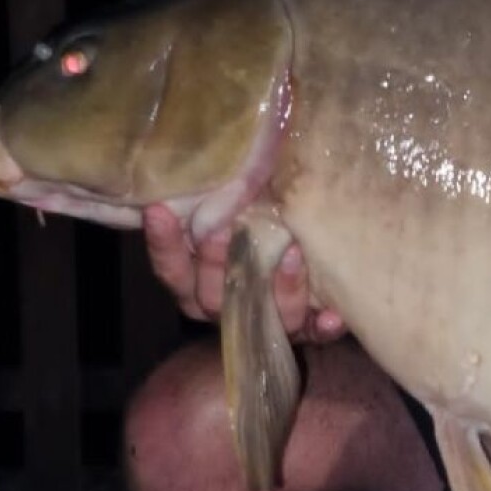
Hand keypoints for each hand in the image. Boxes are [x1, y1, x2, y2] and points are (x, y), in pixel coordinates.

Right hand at [142, 203, 345, 343]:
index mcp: (197, 285)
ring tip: (290, 254)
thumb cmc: (254, 235)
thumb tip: (220, 154)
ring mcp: (263, 323)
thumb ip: (221, 202)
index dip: (163, 244)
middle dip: (218, 262)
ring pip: (263, 313)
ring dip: (278, 287)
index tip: (158, 209)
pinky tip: (333, 316)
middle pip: (212, 295)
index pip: (171, 270)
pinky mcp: (304, 332)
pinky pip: (312, 336)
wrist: (298, 291)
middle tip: (225, 228)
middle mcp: (224, 307)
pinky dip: (322, 326)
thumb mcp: (232, 218)